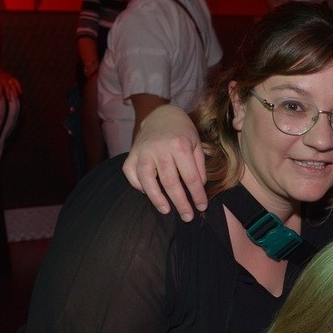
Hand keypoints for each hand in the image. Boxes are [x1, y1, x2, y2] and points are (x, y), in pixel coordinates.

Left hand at [0, 61, 21, 100]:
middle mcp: (4, 78)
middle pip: (8, 86)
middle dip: (9, 93)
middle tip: (9, 99)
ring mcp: (8, 77)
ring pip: (13, 84)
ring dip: (15, 91)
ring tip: (17, 97)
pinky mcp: (11, 77)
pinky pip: (17, 82)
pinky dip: (19, 87)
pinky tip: (21, 92)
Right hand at [123, 105, 207, 219]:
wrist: (162, 115)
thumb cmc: (183, 133)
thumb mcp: (197, 145)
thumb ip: (199, 166)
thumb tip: (199, 187)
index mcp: (179, 145)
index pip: (190, 177)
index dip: (197, 194)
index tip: (202, 206)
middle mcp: (159, 149)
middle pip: (170, 182)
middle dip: (180, 202)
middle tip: (187, 216)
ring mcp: (143, 151)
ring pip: (146, 180)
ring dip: (156, 198)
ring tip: (166, 210)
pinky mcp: (131, 154)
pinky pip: (131, 173)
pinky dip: (137, 185)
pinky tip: (148, 193)